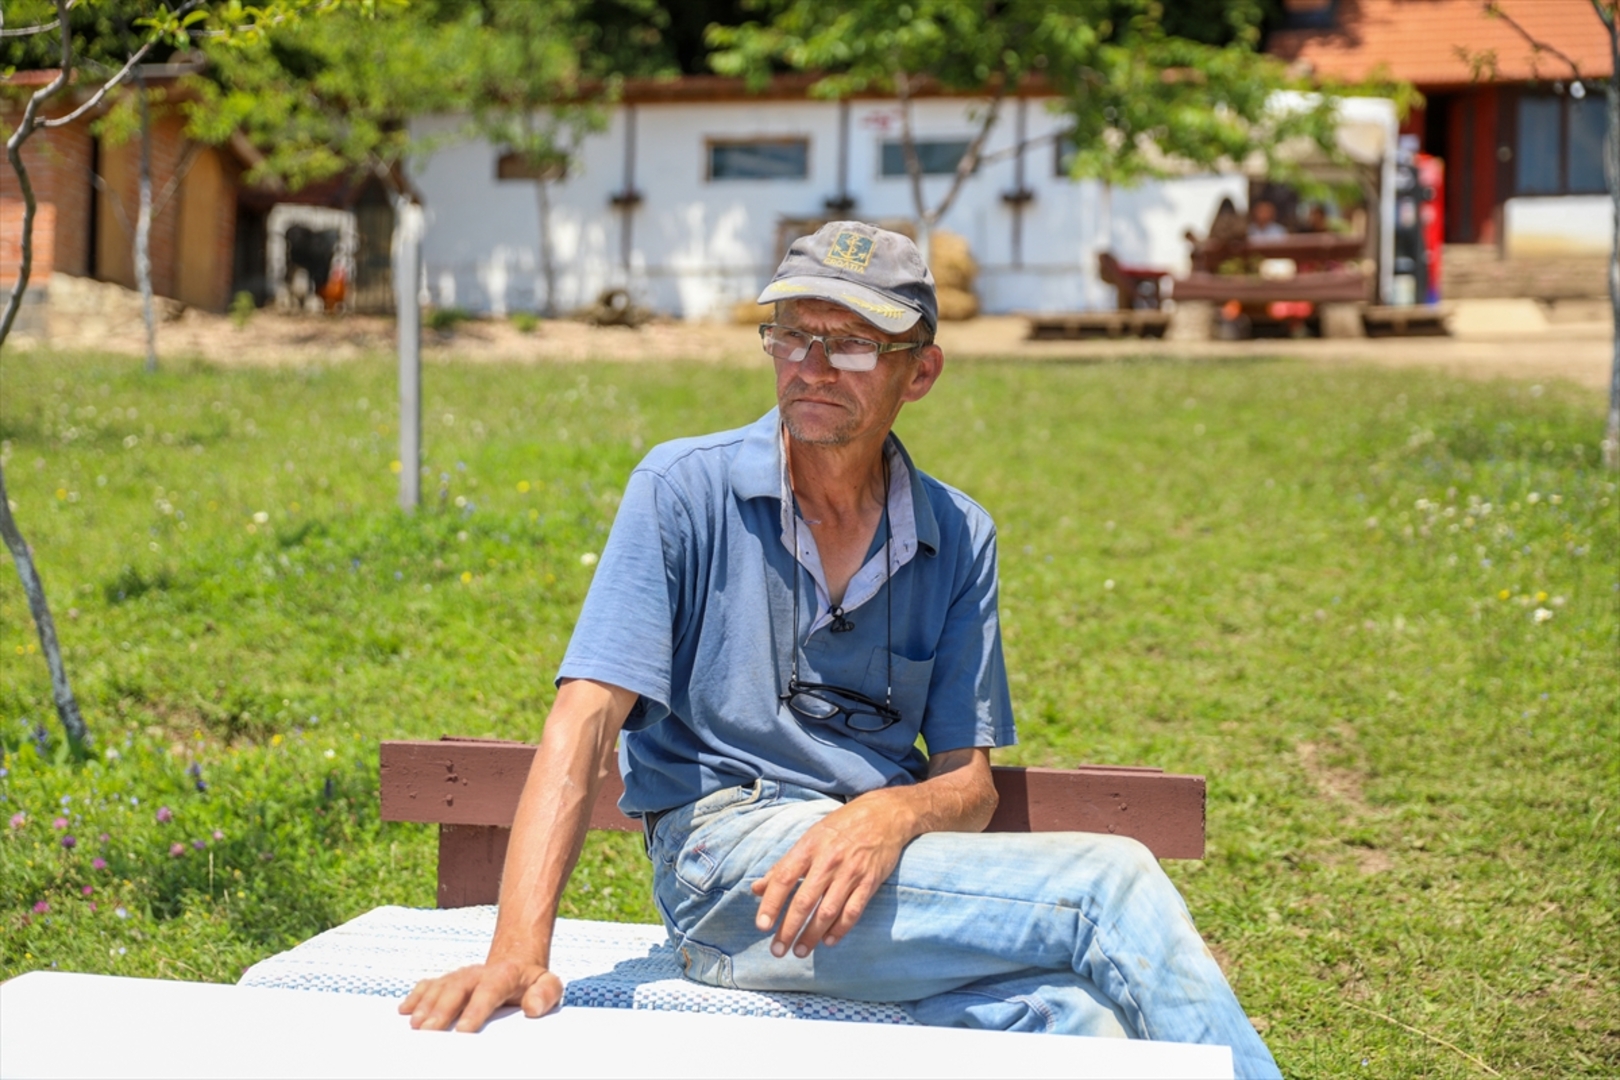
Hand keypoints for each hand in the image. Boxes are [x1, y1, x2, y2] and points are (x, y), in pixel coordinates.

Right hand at [398, 960, 562, 1032]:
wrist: (515, 963)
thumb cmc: (531, 983)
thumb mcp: (548, 984)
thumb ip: (546, 994)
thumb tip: (532, 1008)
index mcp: (504, 975)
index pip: (489, 990)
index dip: (476, 1009)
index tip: (464, 1030)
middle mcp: (477, 973)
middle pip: (457, 989)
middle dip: (442, 1011)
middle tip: (429, 1033)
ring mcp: (459, 976)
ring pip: (439, 988)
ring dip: (425, 1006)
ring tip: (414, 1026)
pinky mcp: (447, 981)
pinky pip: (428, 986)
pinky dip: (415, 997)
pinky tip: (403, 1011)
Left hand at [750, 794, 912, 958]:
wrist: (884, 815)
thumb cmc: (841, 827)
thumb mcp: (809, 838)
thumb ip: (783, 865)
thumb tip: (756, 889)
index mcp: (809, 847)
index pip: (784, 877)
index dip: (771, 903)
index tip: (762, 926)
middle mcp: (829, 860)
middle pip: (804, 901)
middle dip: (789, 929)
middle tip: (777, 950)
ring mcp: (851, 872)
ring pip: (827, 911)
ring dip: (811, 936)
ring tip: (800, 951)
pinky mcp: (870, 882)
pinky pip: (852, 912)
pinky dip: (839, 930)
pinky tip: (828, 941)